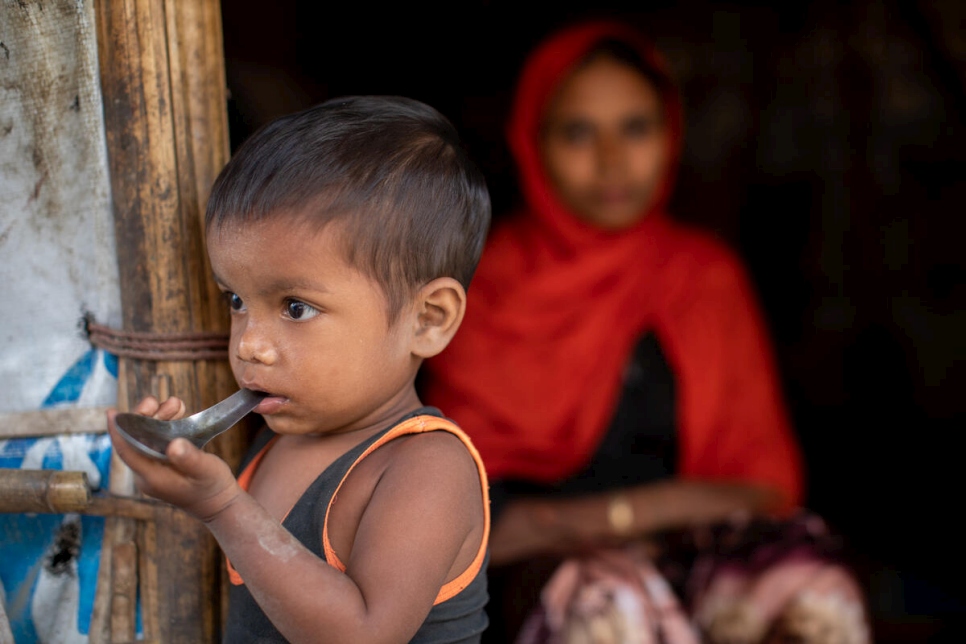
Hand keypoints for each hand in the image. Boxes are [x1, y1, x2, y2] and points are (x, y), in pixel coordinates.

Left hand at [107, 395, 241, 521]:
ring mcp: (154, 467)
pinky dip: (166, 424)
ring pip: (146, 436)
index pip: (127, 451)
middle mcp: (148, 472)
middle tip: (157, 402)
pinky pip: (157, 439)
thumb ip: (190, 458)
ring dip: (158, 417)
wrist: (219, 503)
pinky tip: (179, 413)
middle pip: (135, 440)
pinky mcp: (163, 463)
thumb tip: (175, 444)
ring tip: (176, 404)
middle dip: (144, 417)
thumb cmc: (212, 488)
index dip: (118, 431)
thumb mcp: (205, 470)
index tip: (112, 412)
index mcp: (152, 476)